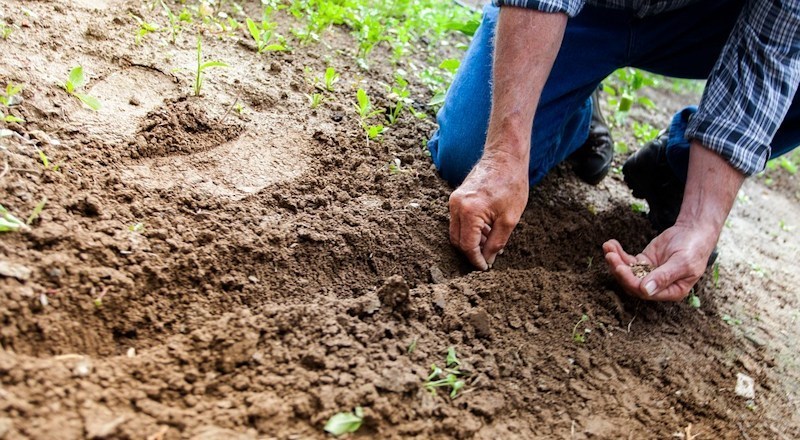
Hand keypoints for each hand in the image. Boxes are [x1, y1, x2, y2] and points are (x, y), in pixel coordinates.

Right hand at [449, 150, 528, 269]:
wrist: (505, 157)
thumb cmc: (511, 184)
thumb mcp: (509, 219)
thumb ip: (496, 243)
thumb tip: (488, 259)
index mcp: (469, 212)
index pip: (467, 246)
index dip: (476, 260)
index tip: (485, 268)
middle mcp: (456, 206)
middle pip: (457, 240)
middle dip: (472, 252)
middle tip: (488, 258)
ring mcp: (454, 200)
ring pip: (457, 231)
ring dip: (471, 241)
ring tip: (491, 242)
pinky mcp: (456, 197)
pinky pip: (459, 220)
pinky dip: (470, 229)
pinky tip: (487, 230)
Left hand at [603, 221, 717, 300]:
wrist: (694, 231)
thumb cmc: (693, 249)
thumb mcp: (682, 263)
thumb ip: (664, 276)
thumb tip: (645, 291)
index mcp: (671, 291)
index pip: (645, 292)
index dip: (630, 281)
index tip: (620, 268)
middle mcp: (658, 286)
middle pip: (632, 283)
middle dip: (619, 270)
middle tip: (610, 256)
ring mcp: (649, 274)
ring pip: (627, 272)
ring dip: (615, 261)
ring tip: (608, 247)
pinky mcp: (644, 262)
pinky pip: (628, 261)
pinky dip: (618, 253)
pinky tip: (611, 244)